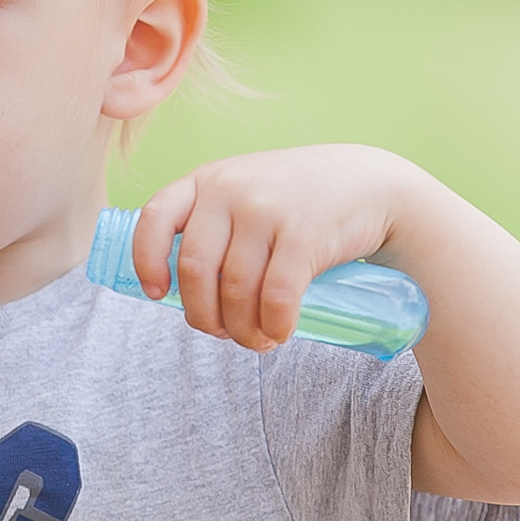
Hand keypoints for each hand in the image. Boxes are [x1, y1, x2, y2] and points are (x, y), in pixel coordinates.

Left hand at [131, 144, 420, 352]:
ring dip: (243, 330)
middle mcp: (231, 189)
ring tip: (258, 340)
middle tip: (223, 333)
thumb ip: (214, 223)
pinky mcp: (304, 234)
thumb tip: (181, 292)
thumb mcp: (248, 190)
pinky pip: (275, 297)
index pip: (155, 219)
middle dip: (204, 316)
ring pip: (235, 291)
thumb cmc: (299, 200)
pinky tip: (279, 333)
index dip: (147, 263)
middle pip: (194, 271)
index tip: (159, 294)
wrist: (372, 183)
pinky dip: (274, 326)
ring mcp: (267, 209)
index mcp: (208, 180)